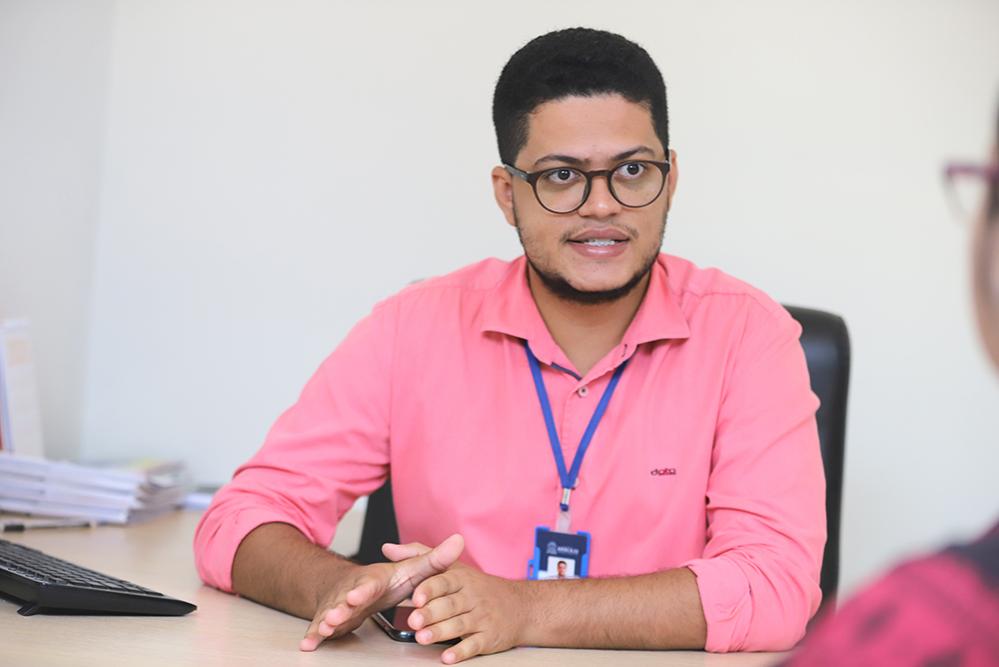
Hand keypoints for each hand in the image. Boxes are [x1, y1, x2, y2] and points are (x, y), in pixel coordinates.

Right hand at [299, 533, 463, 650]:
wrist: (355, 586)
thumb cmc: (386, 580)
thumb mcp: (413, 569)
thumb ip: (434, 561)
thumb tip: (459, 542)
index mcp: (373, 579)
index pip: (369, 584)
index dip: (363, 590)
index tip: (357, 596)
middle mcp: (353, 591)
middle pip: (346, 600)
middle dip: (341, 608)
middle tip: (336, 616)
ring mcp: (340, 606)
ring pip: (331, 613)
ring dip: (326, 622)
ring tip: (322, 631)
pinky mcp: (332, 620)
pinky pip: (320, 627)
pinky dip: (313, 635)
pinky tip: (308, 644)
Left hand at [384, 541, 527, 663]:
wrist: (519, 606)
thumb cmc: (478, 587)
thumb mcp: (452, 567)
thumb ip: (420, 556)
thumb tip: (388, 548)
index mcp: (461, 579)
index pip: (445, 581)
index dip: (430, 588)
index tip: (416, 595)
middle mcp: (472, 596)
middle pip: (450, 604)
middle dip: (431, 613)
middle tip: (413, 620)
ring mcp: (482, 617)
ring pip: (460, 624)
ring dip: (441, 632)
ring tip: (422, 638)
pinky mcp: (488, 637)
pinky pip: (475, 644)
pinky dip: (461, 651)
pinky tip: (448, 656)